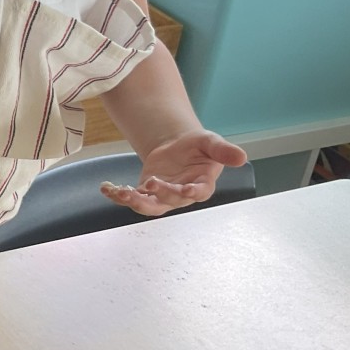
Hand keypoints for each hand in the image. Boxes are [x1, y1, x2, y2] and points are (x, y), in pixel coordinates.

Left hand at [102, 130, 247, 215]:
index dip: (192, 193)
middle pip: (171, 201)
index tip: (186, 190)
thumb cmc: (198, 146)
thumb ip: (223, 151)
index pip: (199, 193)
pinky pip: (132, 198)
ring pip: (149, 206)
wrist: (178, 146)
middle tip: (152, 181)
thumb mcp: (211, 142)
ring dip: (134, 201)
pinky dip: (118, 194)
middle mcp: (181, 195)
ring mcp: (162, 197)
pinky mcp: (146, 193)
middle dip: (161, 193)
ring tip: (120, 191)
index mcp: (202, 184)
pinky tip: (106, 188)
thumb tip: (242, 157)